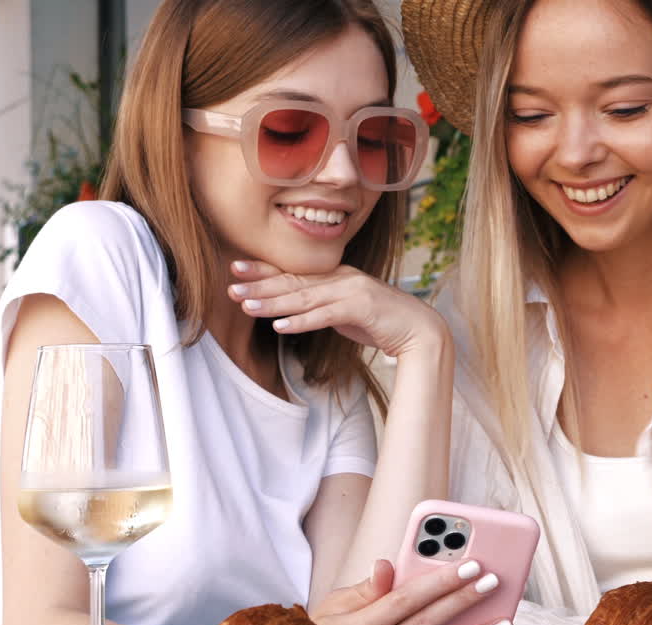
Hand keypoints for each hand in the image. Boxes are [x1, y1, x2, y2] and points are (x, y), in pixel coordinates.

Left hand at [228, 260, 450, 356]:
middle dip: (260, 282)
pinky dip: (301, 321)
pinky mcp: (361, 307)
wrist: (421, 330)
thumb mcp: (349, 312)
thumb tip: (299, 313)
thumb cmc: (385, 323)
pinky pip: (325, 315)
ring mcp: (352, 290)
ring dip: (273, 302)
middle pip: (294, 280)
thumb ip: (325, 308)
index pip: (294, 272)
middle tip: (230, 284)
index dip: (264, 269)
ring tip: (245, 305)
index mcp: (337, 277)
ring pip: (304, 297)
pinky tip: (280, 326)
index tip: (236, 268)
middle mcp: (342, 278)